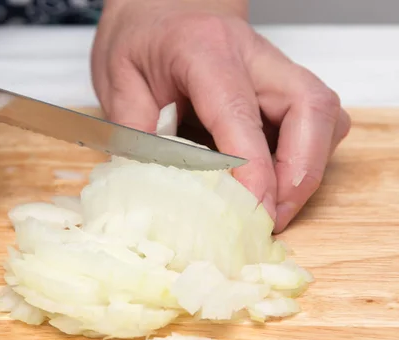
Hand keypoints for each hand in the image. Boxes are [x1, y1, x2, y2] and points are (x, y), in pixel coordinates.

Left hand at [91, 0, 350, 232]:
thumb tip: (153, 188)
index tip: (254, 211)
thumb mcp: (117, 78)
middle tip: (273, 218)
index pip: (239, 111)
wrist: (162, 9)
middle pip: (310, 106)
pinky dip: (304, 157)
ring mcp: (274, 68)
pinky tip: (274, 179)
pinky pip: (315, 122)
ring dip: (307, 168)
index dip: (253, 168)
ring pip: (324, 114)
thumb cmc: (141, 38)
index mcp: (204, 49)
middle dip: (301, 172)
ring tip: (274, 208)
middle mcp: (253, 54)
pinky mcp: (282, 86)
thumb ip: (134, 130)